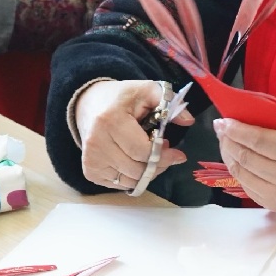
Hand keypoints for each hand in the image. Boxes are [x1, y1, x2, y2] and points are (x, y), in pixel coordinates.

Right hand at [74, 79, 189, 193]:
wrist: (88, 104)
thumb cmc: (120, 98)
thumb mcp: (146, 91)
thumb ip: (168, 102)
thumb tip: (188, 121)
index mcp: (111, 121)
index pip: (142, 151)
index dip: (164, 157)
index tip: (178, 155)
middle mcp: (97, 143)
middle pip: (137, 170)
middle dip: (158, 166)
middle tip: (165, 155)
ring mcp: (92, 160)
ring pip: (130, 181)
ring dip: (146, 174)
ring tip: (150, 157)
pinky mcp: (90, 172)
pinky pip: (120, 185)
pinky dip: (133, 177)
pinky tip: (134, 162)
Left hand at [214, 111, 275, 213]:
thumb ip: (274, 120)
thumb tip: (243, 121)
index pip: (259, 141)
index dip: (237, 131)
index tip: (222, 122)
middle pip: (247, 158)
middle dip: (229, 141)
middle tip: (222, 129)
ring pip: (242, 174)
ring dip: (229, 156)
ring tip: (226, 141)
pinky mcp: (275, 205)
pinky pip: (247, 186)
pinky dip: (239, 171)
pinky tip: (238, 158)